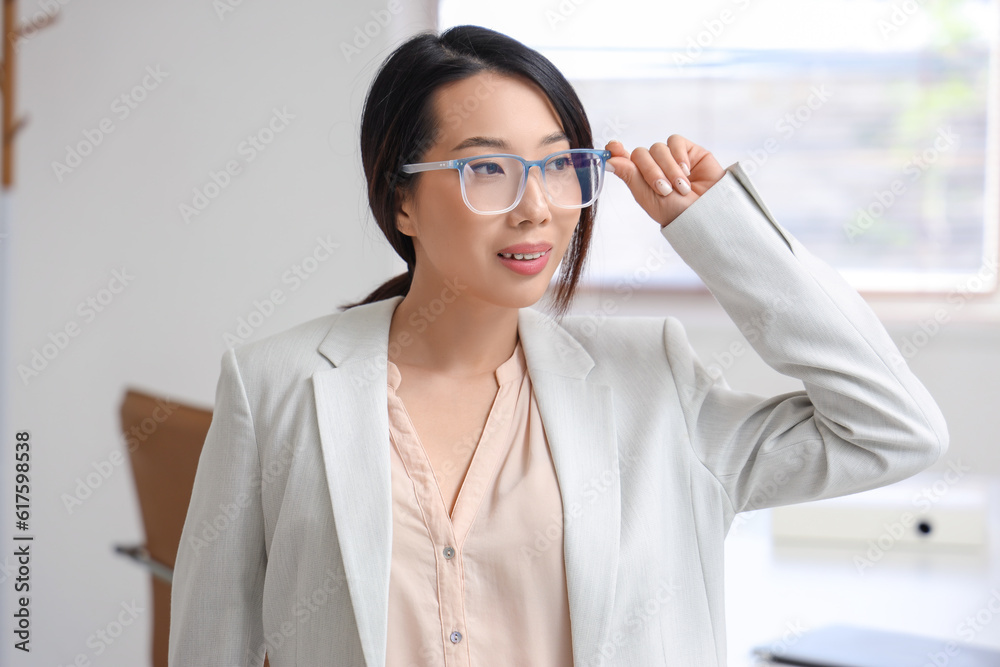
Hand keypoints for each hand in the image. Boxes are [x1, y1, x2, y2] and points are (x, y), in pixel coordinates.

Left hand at [604, 135, 724, 226]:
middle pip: (640, 153)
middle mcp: (654, 165)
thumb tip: (608, 160)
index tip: (613, 148)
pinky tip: (687, 173)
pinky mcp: (688, 150)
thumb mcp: (648, 197)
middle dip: (651, 172)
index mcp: (640, 178)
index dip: (616, 152)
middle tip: (665, 190)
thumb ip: (630, 176)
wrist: (708, 212)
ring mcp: (670, 157)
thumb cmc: (677, 212)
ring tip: (681, 187)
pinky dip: (679, 157)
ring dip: (668, 169)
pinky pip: (675, 142)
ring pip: (658, 148)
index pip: (623, 159)